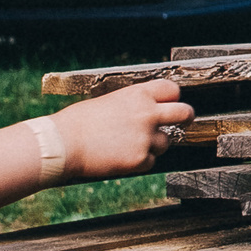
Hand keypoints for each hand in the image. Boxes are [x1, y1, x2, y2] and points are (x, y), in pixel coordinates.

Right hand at [54, 79, 196, 178]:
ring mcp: (146, 137)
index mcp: (138, 95)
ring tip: (128, 144)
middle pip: (184, 113)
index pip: (172, 89)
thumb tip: (145, 109)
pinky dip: (140, 161)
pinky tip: (121, 157)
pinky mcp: (141, 159)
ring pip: (166, 142)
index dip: (174, 97)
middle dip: (186, 117)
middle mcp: (148, 114)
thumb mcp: (109, 101)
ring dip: (155, 144)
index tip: (173, 102)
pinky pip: (151, 161)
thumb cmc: (78, 122)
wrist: (64, 144)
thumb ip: (132, 104)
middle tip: (184, 121)